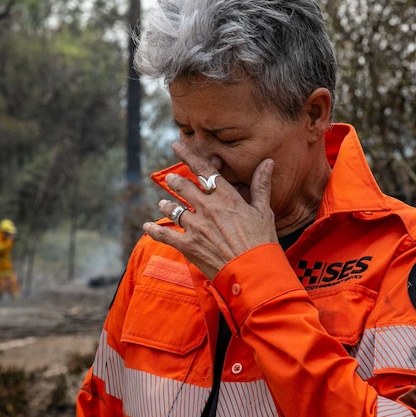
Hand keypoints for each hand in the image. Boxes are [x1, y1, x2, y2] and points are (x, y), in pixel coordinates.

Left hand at [143, 142, 277, 278]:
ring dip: (167, 205)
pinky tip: (147, 227)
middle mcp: (208, 208)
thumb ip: (261, 185)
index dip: (188, 155)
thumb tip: (268, 162)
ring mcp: (196, 227)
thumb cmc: (263, 242)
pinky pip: (165, 235)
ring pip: (174, 209)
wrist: (253, 271)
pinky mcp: (188, 245)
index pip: (204, 170)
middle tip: (170, 178)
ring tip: (163, 203)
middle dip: (174, 181)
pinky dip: (155, 230)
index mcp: (226, 197)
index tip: (176, 145)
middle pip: (184, 187)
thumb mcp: (265, 211)